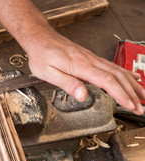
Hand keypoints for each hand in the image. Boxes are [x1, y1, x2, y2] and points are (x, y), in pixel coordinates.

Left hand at [23, 30, 144, 114]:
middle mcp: (90, 61)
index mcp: (81, 66)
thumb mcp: (48, 73)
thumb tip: (82, 96)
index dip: (121, 94)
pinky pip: (113, 66)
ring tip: (142, 96)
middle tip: (140, 107)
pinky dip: (126, 74)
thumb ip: (67, 84)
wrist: (40, 38)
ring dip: (132, 85)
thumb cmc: (42, 55)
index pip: (107, 81)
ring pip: (118, 71)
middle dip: (131, 93)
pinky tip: (133, 78)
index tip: (130, 105)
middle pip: (118, 77)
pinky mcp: (90, 58)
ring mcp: (92, 58)